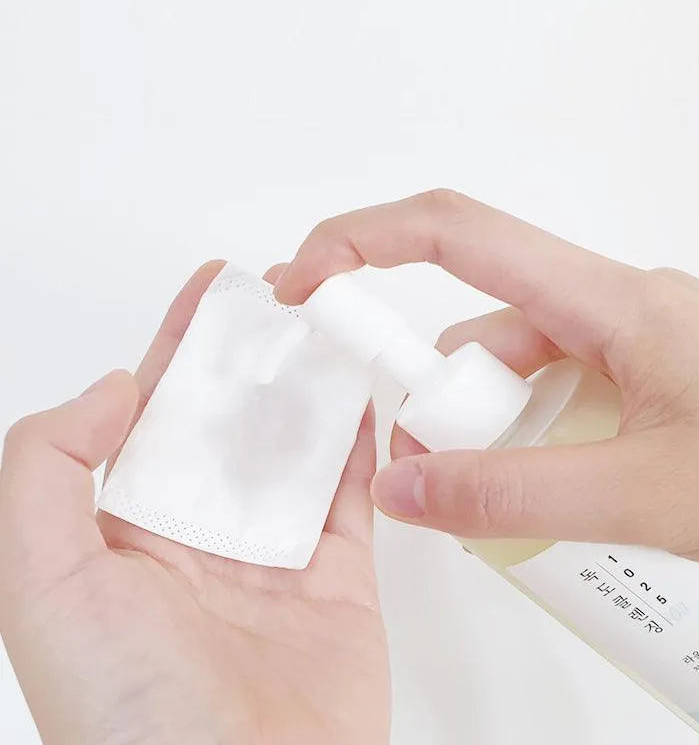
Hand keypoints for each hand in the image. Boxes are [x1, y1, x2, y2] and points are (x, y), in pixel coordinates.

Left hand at [0, 262, 389, 744]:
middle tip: (290, 293)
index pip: (159, 410)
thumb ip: (49, 469)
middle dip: (258, 352)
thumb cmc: (133, 719)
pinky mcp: (339, 576)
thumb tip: (113, 390)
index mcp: (133, 528)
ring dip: (312, 386)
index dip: (182, 343)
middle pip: (237, 417)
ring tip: (332, 328)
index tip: (214, 285)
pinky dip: (362, 442)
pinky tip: (364, 397)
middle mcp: (205, 533)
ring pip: (298, 446)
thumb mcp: (44, 582)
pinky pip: (353, 493)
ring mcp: (276, 554)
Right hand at [275, 189, 698, 574]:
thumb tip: (401, 487)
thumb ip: (515, 494)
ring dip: (484, 432)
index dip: (365, 240)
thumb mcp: (645, 494)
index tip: (307, 282)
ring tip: (491, 508)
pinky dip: (525, 442)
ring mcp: (625, 347)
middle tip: (427, 476)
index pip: (460, 232)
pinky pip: (552, 397)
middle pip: (479, 327)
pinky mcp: (638, 383)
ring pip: (514, 372)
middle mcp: (609, 309)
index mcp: (609, 301)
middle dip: (436, 397)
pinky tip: (540, 497)